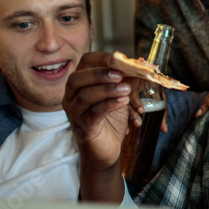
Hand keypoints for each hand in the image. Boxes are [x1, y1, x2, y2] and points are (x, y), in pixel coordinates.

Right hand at [62, 52, 139, 169]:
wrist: (106, 151)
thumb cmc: (110, 121)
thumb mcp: (120, 96)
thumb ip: (126, 81)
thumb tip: (137, 66)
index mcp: (79, 84)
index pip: (84, 63)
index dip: (101, 58)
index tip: (119, 58)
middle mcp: (71, 97)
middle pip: (77, 78)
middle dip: (99, 74)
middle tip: (120, 74)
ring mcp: (75, 113)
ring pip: (84, 96)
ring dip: (107, 89)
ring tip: (126, 89)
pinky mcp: (83, 128)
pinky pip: (93, 113)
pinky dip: (109, 104)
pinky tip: (124, 100)